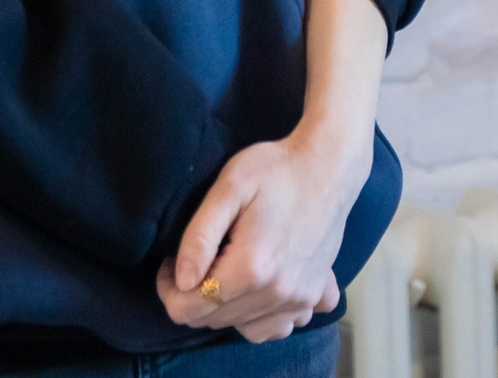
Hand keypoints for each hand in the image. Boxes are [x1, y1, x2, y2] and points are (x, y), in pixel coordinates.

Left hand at [154, 121, 372, 342]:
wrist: (329, 166)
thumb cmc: (275, 170)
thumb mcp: (227, 188)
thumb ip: (199, 237)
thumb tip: (181, 281)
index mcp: (251, 269)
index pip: (189, 310)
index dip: (168, 289)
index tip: (170, 263)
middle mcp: (277, 294)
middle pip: (214, 322)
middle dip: (195, 296)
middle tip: (198, 258)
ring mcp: (300, 299)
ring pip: (245, 331)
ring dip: (227, 309)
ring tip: (228, 271)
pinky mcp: (316, 295)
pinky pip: (280, 327)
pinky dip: (263, 316)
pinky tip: (260, 287)